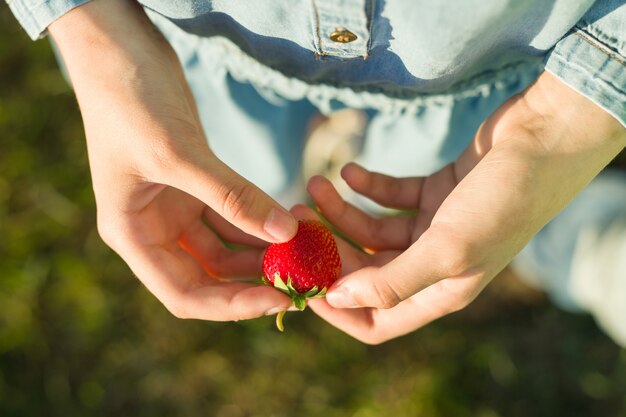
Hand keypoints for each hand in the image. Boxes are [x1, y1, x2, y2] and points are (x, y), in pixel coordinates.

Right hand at [49, 0, 295, 319]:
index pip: (185, 294)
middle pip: (210, 277)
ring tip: (308, 245)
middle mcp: (152, 230)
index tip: (279, 300)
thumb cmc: (129, 100)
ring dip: (264, 249)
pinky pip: (233, 216)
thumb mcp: (178, 154)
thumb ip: (232, 197)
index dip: (232, 306)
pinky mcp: (194, 186)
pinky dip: (260, 219)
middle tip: (304, 275)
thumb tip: (286, 233)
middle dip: (255, 279)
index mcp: (132, 235)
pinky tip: (292, 218)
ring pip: (226, 247)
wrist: (119, 49)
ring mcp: (174, 208)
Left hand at [305, 72, 625, 343]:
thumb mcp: (449, 248)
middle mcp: (437, 263)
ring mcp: (436, 227)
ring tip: (315, 186)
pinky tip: (348, 170)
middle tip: (297, 220)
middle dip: (330, 248)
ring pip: (373, 230)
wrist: (545, 138)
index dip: (337, 308)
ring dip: (341, 211)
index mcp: (443, 290)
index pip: (377, 319)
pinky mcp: (436, 194)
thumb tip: (338, 300)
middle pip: (367, 270)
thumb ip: (392, 280)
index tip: (301, 280)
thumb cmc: (504, 198)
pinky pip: (390, 197)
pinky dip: (368, 186)